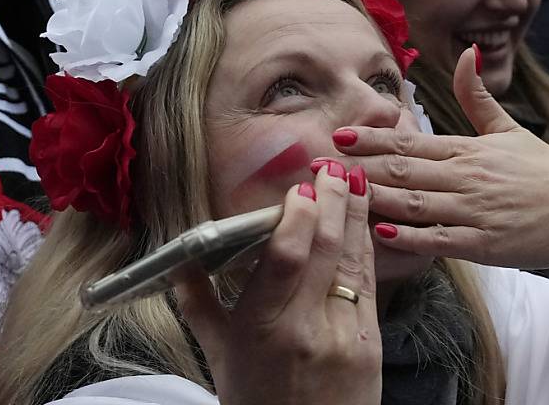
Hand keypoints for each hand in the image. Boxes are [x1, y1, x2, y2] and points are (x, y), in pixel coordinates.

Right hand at [176, 164, 381, 404]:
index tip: (299, 189)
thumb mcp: (218, 356)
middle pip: (325, 250)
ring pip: (353, 260)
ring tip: (355, 178)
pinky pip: (367, 282)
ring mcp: (344, 334)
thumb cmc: (256, 402)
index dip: (297, 217)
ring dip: (356, 214)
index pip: (285, 260)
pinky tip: (364, 220)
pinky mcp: (371, 341)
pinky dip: (366, 245)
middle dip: (332, 201)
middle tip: (332, 167)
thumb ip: (197, 304)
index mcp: (262, 329)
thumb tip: (177, 261)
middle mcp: (306, 328)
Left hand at [327, 47, 548, 272]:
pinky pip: (441, 240)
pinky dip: (410, 236)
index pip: (410, 140)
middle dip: (359, 166)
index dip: (372, 137)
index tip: (339, 134)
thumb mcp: (510, 130)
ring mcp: (476, 211)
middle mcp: (467, 177)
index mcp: (468, 150)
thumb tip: (468, 52)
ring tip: (340, 194)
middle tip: (320, 166)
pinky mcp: (486, 244)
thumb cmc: (547, 172)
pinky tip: (382, 231)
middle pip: (403, 169)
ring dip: (375, 197)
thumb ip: (479, 96)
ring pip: (415, 202)